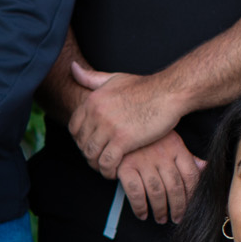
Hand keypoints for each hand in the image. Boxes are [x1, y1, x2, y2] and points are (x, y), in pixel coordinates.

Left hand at [66, 62, 185, 176]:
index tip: (92, 145)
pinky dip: (108, 171)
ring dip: (97, 165)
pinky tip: (115, 172)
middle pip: (82, 143)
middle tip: (100, 160)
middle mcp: (96, 113)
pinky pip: (106, 162)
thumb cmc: (144, 87)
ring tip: (107, 168)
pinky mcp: (123, 139)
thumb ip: (91, 78)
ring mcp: (109, 126)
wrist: (168, 93)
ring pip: (91, 155)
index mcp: (92, 100)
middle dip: (89, 154)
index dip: (80, 140)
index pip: (73, 128)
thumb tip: (72, 68)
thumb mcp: (114, 78)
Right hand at [120, 132, 202, 224]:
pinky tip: (142, 214)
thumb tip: (205, 167)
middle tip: (177, 218)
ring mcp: (143, 160)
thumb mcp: (171, 140)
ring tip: (161, 218)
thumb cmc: (149, 136)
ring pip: (157, 192)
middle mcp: (161, 154)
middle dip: (178, 207)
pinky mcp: (125, 166)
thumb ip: (187, 156)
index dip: (192, 196)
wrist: (120, 122)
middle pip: (175, 187)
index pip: (191, 176)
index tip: (190, 208)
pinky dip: (140, 206)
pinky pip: (135, 192)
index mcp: (176, 147)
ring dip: (160, 210)